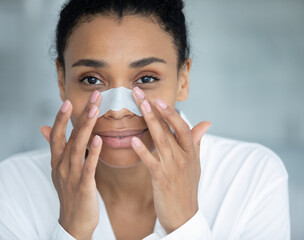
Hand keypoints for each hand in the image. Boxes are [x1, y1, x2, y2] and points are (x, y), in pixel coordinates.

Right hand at [40, 90, 101, 239]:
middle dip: (81, 114)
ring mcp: (71, 175)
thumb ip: (57, 148)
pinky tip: (99, 139)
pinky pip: (88, 167)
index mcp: (57, 160)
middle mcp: (62, 165)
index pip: (56, 134)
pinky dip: (93, 153)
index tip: (69, 100)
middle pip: (70, 135)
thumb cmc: (70, 193)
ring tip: (95, 110)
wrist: (73, 222)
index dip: (60, 117)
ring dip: (86, 127)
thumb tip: (44, 128)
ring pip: (78, 147)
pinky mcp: (83, 186)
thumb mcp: (59, 169)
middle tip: (94, 96)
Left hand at [131, 87, 210, 233]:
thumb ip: (197, 142)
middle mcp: (184, 157)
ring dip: (150, 121)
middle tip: (139, 93)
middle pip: (169, 128)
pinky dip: (143, 151)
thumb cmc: (187, 188)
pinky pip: (151, 162)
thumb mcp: (196, 163)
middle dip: (154, 109)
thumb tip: (206, 123)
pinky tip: (133, 140)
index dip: (170, 112)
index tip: (157, 98)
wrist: (184, 216)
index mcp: (191, 152)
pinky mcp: (162, 179)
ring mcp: (173, 168)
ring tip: (139, 106)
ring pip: (161, 140)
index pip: (182, 127)